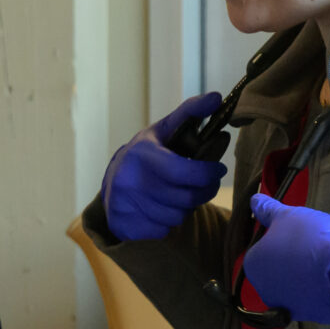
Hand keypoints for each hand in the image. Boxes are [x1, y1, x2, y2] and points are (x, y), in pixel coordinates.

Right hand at [102, 93, 227, 240]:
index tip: (218, 170)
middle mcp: (129, 180)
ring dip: (185, 208)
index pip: (186, 172)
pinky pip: (163, 231)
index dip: (210, 174)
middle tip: (206, 185)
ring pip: (177, 217)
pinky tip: (162, 209)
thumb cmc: (147, 155)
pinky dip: (168, 223)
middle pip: (186, 198)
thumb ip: (190, 113)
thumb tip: (216, 97)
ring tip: (179, 195)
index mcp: (142, 154)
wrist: (112, 183)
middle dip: (203, 192)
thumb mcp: (164, 130)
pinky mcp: (124, 224)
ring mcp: (124, 204)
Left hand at [245, 195, 329, 323]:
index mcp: (256, 267)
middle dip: (322, 228)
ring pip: (318, 263)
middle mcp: (271, 289)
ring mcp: (297, 302)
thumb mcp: (287, 216)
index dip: (293, 226)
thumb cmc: (308, 242)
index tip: (309, 217)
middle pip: (299, 251)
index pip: (271, 242)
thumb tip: (255, 202)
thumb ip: (269, 209)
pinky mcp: (321, 310)